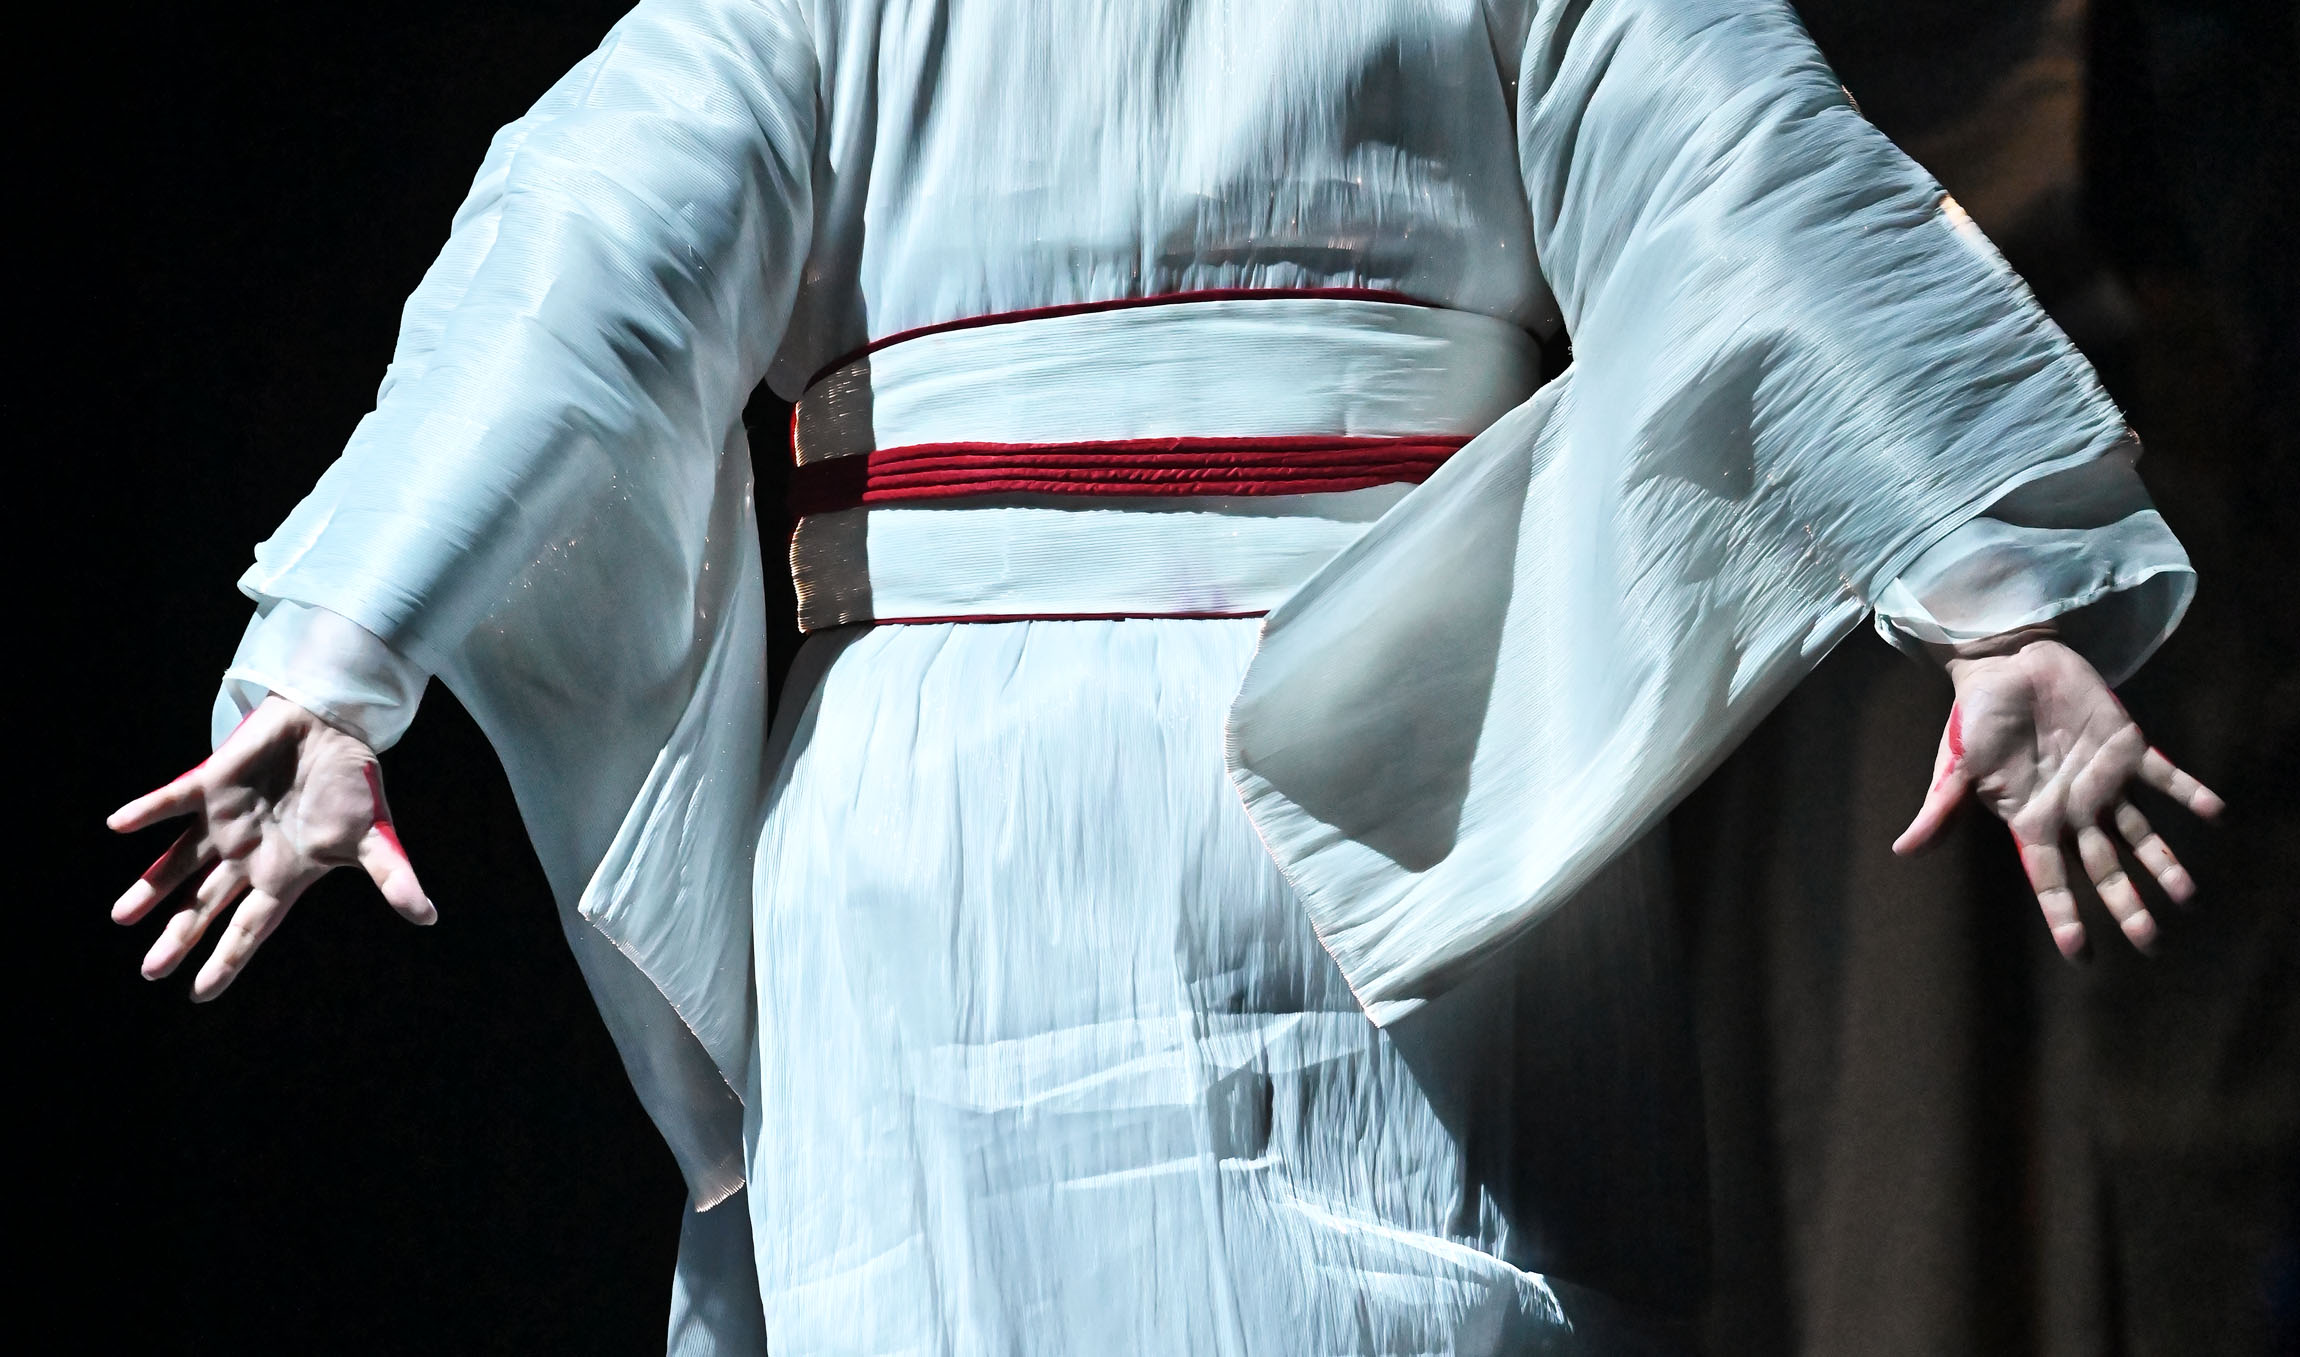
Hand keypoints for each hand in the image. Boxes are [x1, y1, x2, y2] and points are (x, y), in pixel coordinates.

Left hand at [108, 695, 433, 999]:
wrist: (337, 727)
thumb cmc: (356, 786)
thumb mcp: (376, 836)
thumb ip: (392, 876)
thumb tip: (427, 916)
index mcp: (282, 874)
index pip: (249, 927)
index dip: (226, 959)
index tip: (198, 994)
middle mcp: (247, 855)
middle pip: (205, 904)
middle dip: (179, 936)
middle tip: (151, 970)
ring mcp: (225, 822)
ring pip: (179, 862)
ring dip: (150, 887)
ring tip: (121, 916)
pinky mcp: (211, 784)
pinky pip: (171, 802)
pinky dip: (146, 812)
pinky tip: (119, 825)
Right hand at [1892, 632, 2221, 957]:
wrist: (2005, 663)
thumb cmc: (1974, 716)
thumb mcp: (1955, 765)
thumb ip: (1941, 808)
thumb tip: (1902, 850)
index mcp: (2031, 818)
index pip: (2049, 876)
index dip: (2064, 913)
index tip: (2079, 953)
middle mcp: (2072, 808)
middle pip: (2103, 867)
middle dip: (2126, 904)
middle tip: (2151, 942)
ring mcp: (2102, 780)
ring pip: (2138, 832)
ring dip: (2163, 861)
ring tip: (2187, 894)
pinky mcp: (2126, 747)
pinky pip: (2165, 775)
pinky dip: (2189, 793)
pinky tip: (2214, 813)